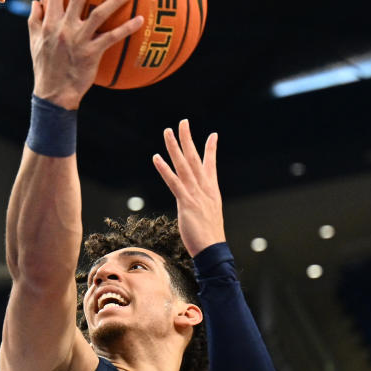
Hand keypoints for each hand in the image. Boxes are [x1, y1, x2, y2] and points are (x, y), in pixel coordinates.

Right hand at [30, 0, 143, 108]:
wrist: (53, 94)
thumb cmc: (45, 68)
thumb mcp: (34, 43)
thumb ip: (34, 21)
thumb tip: (36, 3)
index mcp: (50, 24)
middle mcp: (64, 28)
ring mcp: (78, 40)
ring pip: (99, 14)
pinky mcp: (91, 53)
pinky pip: (112, 38)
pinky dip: (126, 28)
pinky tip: (140, 19)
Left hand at [152, 120, 225, 256]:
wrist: (212, 249)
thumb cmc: (208, 236)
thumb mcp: (208, 214)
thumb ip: (203, 203)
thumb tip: (200, 202)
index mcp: (211, 190)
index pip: (210, 165)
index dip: (211, 149)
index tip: (213, 135)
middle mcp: (204, 188)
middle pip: (195, 158)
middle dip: (188, 139)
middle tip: (183, 122)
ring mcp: (195, 194)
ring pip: (183, 165)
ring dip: (175, 147)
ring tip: (168, 131)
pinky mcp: (186, 202)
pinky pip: (173, 182)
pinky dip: (164, 169)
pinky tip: (157, 157)